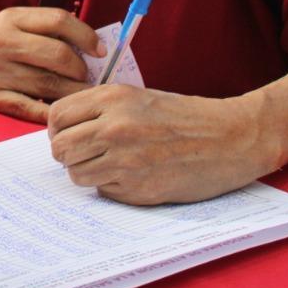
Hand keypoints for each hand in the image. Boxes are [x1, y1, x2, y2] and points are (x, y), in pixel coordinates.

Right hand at [0, 7, 102, 122]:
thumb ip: (34, 32)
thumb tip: (84, 48)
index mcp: (8, 19)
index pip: (58, 19)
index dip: (86, 35)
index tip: (100, 50)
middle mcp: (1, 41)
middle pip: (60, 55)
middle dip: (82, 71)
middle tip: (89, 79)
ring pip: (50, 84)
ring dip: (72, 94)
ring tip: (79, 98)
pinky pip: (31, 108)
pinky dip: (51, 112)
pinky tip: (58, 113)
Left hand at [47, 84, 276, 203]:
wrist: (230, 138)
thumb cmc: (185, 116)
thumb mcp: (138, 97)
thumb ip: (100, 109)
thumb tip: (63, 128)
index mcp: (112, 99)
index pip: (56, 117)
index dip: (58, 129)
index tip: (68, 134)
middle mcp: (114, 128)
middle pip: (60, 148)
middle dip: (68, 153)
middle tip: (84, 154)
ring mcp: (125, 161)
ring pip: (76, 173)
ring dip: (87, 172)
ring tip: (108, 165)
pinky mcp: (139, 189)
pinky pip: (103, 191)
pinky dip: (111, 186)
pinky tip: (132, 176)